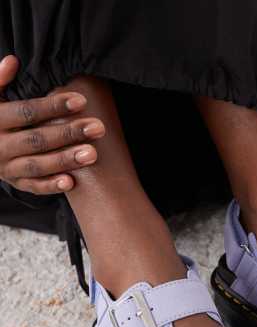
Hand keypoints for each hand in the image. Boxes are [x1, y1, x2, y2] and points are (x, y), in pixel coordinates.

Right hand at [0, 55, 104, 194]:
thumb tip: (13, 60)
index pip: (26, 112)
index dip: (53, 106)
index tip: (82, 101)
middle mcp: (0, 146)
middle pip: (37, 139)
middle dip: (68, 134)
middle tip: (98, 128)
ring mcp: (8, 167)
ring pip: (38, 165)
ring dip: (66, 160)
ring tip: (92, 154)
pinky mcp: (17, 183)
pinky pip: (34, 187)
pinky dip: (51, 186)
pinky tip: (71, 182)